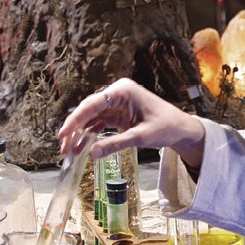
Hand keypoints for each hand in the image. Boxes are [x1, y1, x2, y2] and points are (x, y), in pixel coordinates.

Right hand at [57, 79, 205, 167]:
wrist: (181, 128)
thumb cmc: (167, 126)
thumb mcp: (142, 137)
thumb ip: (116, 144)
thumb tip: (92, 153)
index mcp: (123, 91)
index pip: (92, 104)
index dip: (75, 120)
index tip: (63, 134)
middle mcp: (117, 93)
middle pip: (88, 110)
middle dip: (74, 129)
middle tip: (64, 148)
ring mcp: (116, 103)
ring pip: (91, 118)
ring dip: (80, 134)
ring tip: (69, 151)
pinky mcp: (117, 113)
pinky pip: (99, 123)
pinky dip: (90, 134)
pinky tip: (81, 147)